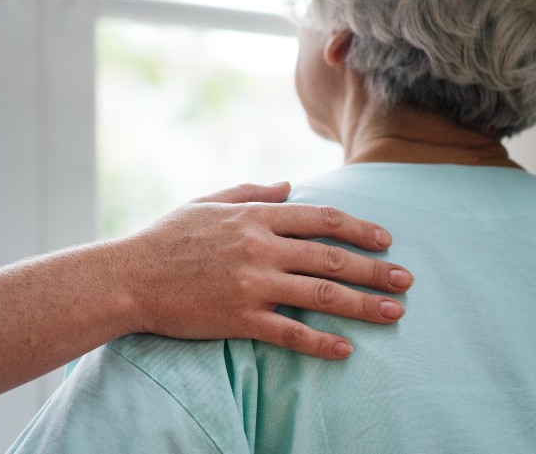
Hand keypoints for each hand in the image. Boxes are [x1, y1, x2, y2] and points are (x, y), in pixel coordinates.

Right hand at [116, 182, 412, 359]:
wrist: (128, 276)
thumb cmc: (165, 238)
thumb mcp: (207, 202)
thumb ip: (251, 192)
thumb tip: (289, 186)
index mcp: (255, 216)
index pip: (321, 218)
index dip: (359, 228)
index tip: (385, 239)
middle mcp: (259, 247)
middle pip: (332, 256)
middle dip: (375, 269)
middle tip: (406, 279)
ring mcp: (251, 284)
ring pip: (321, 294)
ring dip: (363, 305)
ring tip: (394, 312)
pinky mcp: (239, 317)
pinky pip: (290, 332)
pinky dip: (320, 342)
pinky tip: (345, 349)